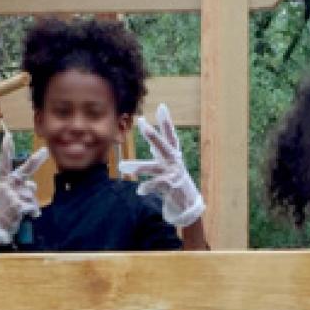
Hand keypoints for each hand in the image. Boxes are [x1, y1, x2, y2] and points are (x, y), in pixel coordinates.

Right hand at [0, 128, 47, 244]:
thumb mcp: (9, 195)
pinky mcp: (17, 205)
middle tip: (45, 151)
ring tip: (22, 210)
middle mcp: (6, 185)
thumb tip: (32, 185)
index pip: (4, 163)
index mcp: (4, 181)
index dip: (6, 150)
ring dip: (32, 203)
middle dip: (35, 161)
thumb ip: (20, 187)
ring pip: (31, 193)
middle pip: (23, 171)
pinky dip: (32, 212)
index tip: (8, 136)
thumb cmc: (5, 209)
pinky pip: (32, 206)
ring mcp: (11, 195)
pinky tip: (24, 216)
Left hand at [122, 104, 204, 228]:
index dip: (166, 121)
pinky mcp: (170, 187)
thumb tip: (151, 142)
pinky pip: (155, 186)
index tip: (162, 106)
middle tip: (142, 122)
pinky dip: (147, 188)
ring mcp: (172, 173)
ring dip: (138, 167)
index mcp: (173, 154)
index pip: (170, 135)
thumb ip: (160, 153)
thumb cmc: (175, 181)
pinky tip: (140, 191)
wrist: (188, 203)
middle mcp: (174, 161)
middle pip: (162, 145)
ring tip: (121, 167)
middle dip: (152, 134)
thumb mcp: (168, 164)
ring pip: (152, 168)